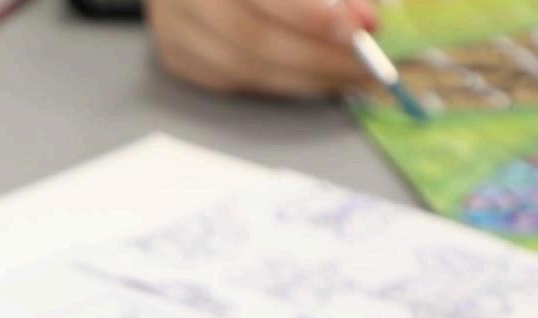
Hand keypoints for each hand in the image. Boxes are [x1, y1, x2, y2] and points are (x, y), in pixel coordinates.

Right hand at [152, 0, 374, 98]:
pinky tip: (308, 74)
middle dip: (316, 57)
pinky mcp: (175, 55)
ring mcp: (172, 27)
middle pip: (251, 39)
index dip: (310, 17)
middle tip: (362, 66)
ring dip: (301, 78)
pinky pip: (230, 80)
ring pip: (241, 68)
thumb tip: (364, 21)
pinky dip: (275, 81)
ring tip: (344, 74)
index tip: (357, 32)